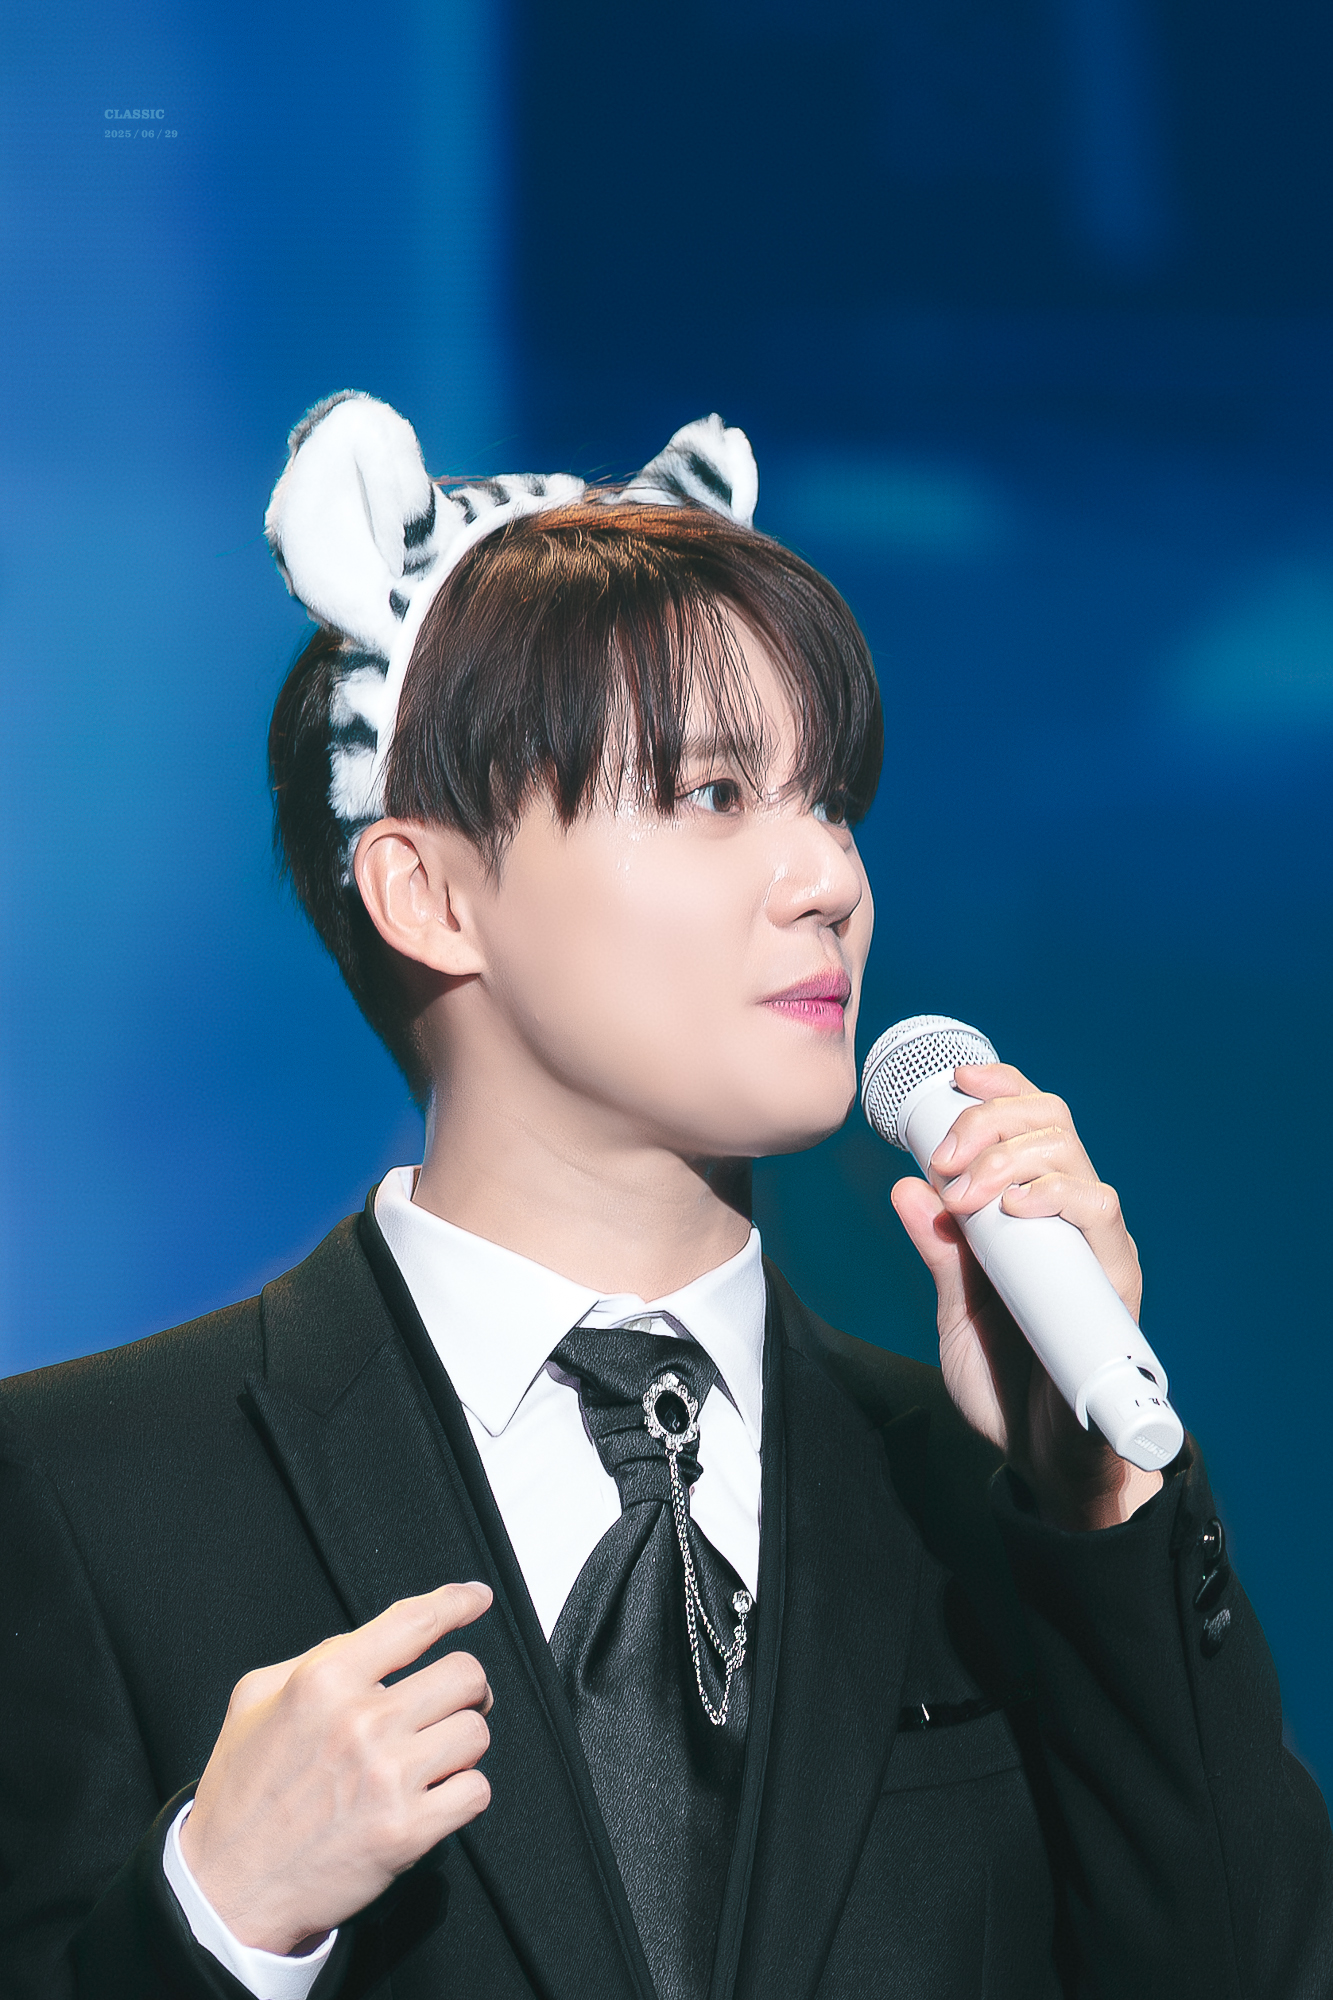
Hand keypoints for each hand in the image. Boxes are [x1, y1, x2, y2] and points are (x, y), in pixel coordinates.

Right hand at [180, 1581, 494, 1955]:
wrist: (226, 1889)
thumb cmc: (241, 1794)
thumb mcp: (256, 1700)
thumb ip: (315, 1660)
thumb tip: (376, 1640)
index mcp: (324, 1681)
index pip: (414, 1622)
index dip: (456, 1603)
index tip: (476, 1599)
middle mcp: (361, 1721)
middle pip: (465, 1675)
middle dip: (466, 1689)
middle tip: (451, 1705)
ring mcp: (387, 1777)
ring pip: (476, 1732)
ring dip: (461, 1744)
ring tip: (432, 1757)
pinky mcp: (406, 1831)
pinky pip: (475, 1791)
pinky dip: (462, 1794)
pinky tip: (433, 1797)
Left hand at [890, 1062, 1162, 1530]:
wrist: (1045, 1456)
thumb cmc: (1006, 1383)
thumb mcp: (954, 1311)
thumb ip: (937, 1253)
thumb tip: (905, 1188)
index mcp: (1035, 1214)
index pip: (1031, 1125)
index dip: (1000, 1089)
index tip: (957, 1080)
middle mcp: (1073, 1220)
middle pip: (1052, 1124)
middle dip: (992, 1120)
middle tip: (945, 1157)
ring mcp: (1097, 1248)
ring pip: (1072, 1158)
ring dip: (1010, 1155)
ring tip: (968, 1189)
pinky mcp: (1115, 1281)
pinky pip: (1099, 1214)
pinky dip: (1056, 1194)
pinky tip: (1017, 1205)